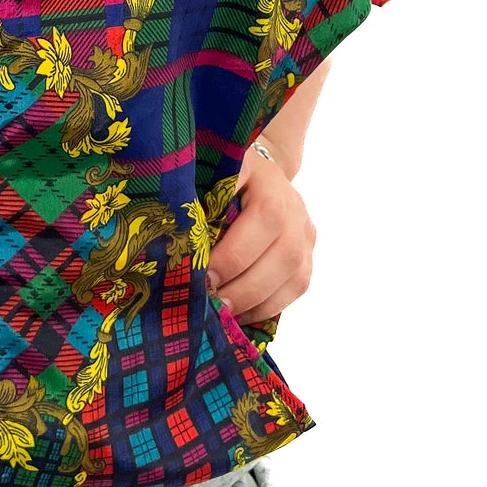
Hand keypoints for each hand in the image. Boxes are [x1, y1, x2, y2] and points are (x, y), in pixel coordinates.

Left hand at [205, 143, 316, 326]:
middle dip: (246, 285)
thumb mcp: (210, 175)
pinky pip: (298, 286)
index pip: (263, 218)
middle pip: (284, 252)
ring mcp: (305, 231)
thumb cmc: (225, 176)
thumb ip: (199, 197)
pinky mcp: (308, 253)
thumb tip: (178, 232)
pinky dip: (270, 306)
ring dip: (259, 301)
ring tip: (226, 312)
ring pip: (295, 274)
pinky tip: (244, 313)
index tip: (204, 275)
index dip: (235, 253)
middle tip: (214, 301)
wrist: (260, 173)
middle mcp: (293, 206)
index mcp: (267, 182)